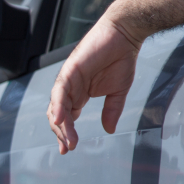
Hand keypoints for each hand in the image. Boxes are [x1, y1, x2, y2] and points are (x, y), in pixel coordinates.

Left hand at [47, 15, 142, 153]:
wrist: (125, 34)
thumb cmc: (121, 58)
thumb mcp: (118, 92)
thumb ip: (111, 111)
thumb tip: (109, 130)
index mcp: (79, 95)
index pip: (67, 118)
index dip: (66, 134)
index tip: (68, 149)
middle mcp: (70, 89)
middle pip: (58, 116)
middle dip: (62, 134)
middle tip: (67, 148)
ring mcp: (68, 79)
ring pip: (57, 107)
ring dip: (61, 125)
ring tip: (68, 141)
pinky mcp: (70, 70)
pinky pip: (60, 91)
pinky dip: (59, 106)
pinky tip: (60, 120)